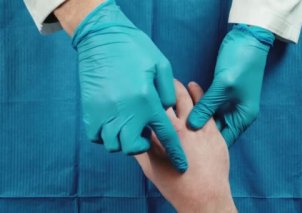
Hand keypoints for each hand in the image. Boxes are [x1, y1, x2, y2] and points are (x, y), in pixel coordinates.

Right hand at [55, 0, 186, 171]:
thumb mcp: (160, 65)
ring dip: (122, 141)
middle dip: (141, 147)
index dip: (176, 153)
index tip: (183, 166)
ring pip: (112, 144)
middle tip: (144, 136)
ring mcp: (104, 111)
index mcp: (147, 100)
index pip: (166, 135)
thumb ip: (168, 91)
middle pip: (132, 146)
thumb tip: (169, 109)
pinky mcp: (89, 109)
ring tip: (128, 128)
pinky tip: (112, 124)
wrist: (102, 37)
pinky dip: (104, 136)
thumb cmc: (135, 48)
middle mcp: (125, 110)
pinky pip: (95, 136)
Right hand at [135, 80, 236, 212]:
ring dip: (180, 86)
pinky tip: (195, 86)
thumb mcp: (150, 169)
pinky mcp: (212, 130)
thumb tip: (132, 134)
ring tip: (174, 80)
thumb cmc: (175, 186)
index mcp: (161, 135)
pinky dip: (199, 93)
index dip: (148, 93)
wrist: (204, 197)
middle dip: (162, 85)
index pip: (152, 107)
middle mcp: (178, 127)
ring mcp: (197, 127)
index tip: (144, 84)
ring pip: (188, 98)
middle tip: (157, 78)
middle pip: (169, 98)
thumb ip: (140, 149)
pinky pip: (205, 105)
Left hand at [188, 25, 273, 145]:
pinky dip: (197, 107)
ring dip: (196, 119)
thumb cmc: (240, 63)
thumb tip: (191, 126)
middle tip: (178, 139)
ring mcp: (229, 103)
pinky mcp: (222, 93)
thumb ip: (207, 107)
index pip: (224, 139)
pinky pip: (208, 106)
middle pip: (216, 130)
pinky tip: (182, 109)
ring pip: (210, 118)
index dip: (207, 145)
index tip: (188, 150)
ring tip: (176, 126)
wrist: (247, 39)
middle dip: (199, 133)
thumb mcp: (223, 87)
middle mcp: (237, 113)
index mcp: (243, 116)